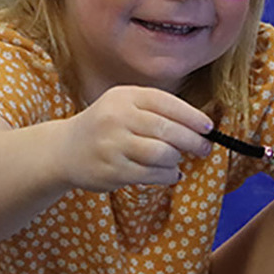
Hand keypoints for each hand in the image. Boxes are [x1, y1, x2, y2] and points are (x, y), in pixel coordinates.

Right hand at [59, 86, 213, 191]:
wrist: (65, 150)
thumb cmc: (105, 126)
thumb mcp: (124, 106)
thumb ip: (157, 111)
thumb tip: (199, 127)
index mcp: (124, 97)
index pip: (166, 103)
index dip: (191, 116)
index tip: (208, 127)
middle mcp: (117, 118)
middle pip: (167, 130)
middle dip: (192, 141)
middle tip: (204, 148)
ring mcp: (113, 145)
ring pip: (162, 154)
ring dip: (176, 159)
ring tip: (176, 161)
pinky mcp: (112, 170)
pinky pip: (151, 174)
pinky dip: (167, 176)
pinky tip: (169, 174)